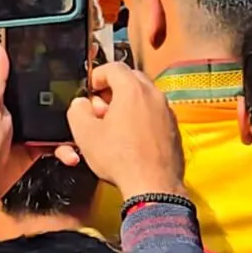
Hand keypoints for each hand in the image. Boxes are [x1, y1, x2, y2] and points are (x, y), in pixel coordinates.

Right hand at [57, 61, 184, 197]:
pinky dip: (142, 118)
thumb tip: (82, 104)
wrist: (153, 185)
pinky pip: (155, 114)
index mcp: (132, 90)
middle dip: (113, 88)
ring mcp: (167, 112)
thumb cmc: (120, 159)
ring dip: (128, 104)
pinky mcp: (173, 128)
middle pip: (132, 79)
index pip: (114, 67)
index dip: (97, 75)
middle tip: (100, 106)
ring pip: (144, 97)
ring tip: (114, 124)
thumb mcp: (85, 134)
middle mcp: (154, 95)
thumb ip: (77, 110)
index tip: (91, 89)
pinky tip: (131, 138)